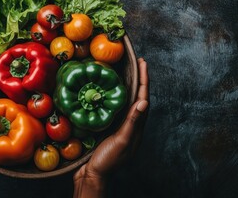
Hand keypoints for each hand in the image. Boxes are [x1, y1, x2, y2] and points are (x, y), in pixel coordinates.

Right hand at [73, 58, 148, 197]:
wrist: (93, 174)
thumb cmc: (108, 160)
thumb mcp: (121, 141)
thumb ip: (132, 123)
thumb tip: (144, 102)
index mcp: (136, 126)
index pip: (143, 97)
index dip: (144, 79)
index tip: (143, 63)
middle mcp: (131, 123)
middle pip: (138, 96)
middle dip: (139, 79)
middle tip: (137, 63)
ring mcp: (120, 125)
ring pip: (127, 101)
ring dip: (129, 86)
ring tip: (126, 72)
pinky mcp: (109, 127)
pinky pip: (115, 108)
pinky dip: (115, 96)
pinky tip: (107, 92)